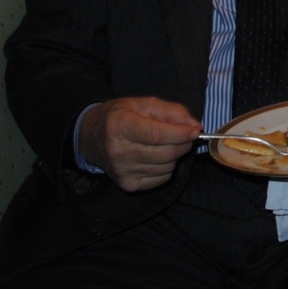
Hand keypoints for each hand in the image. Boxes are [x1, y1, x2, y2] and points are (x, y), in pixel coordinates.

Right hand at [81, 97, 200, 191]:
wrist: (92, 137)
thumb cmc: (121, 117)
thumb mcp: (144, 104)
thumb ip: (173, 112)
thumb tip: (195, 127)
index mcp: (120, 126)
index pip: (158, 135)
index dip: (181, 134)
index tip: (196, 131)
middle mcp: (118, 151)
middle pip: (166, 153)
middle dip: (183, 143)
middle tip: (183, 135)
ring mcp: (122, 171)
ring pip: (167, 166)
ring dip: (174, 155)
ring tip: (163, 144)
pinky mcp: (128, 184)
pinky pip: (162, 178)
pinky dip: (167, 167)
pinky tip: (155, 156)